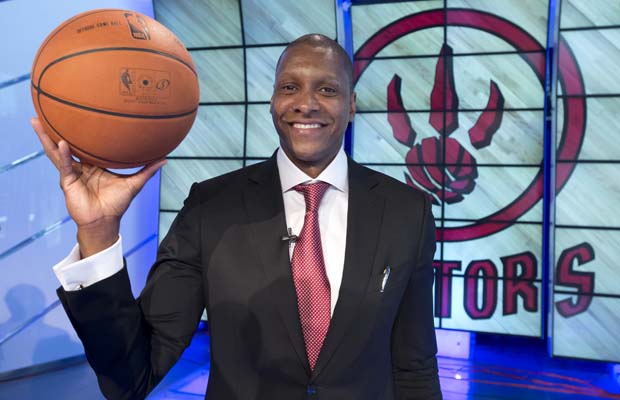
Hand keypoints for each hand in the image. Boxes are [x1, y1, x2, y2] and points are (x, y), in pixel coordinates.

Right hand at [31, 117, 165, 256]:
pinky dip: (63, 154)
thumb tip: (165, 159)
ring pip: (57, 152)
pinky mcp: (68, 182)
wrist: (106, 221)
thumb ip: (148, 170)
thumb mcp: (134, 183)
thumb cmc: (117, 203)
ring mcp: (71, 173)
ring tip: (37, 121)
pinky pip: (65, 165)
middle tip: (46, 109)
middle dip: (54, 129)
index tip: (75, 113)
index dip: (78, 131)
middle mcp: (80, 166)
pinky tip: (61, 142)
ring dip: (46, 138)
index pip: (83, 144)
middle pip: (64, 144)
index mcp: (93, 164)